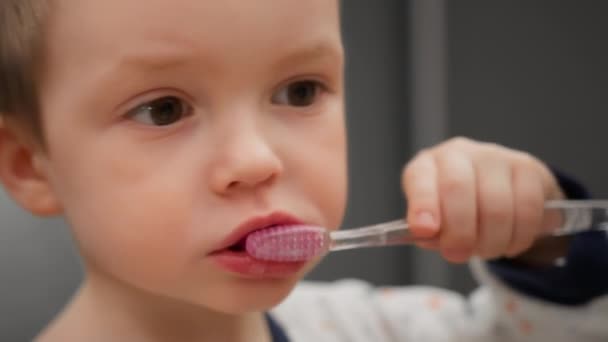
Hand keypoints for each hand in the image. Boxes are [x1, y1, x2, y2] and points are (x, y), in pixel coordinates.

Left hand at [402, 137, 563, 262]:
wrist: (496, 195)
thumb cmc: (455, 212)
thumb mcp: (434, 223)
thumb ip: (430, 233)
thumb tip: (435, 237)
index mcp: (426, 166)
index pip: (420, 178)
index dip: (422, 204)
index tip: (425, 230)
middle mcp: (458, 154)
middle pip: (458, 189)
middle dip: (459, 232)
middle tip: (458, 254)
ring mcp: (494, 157)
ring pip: (497, 205)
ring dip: (491, 241)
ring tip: (486, 251)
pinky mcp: (527, 167)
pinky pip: (528, 209)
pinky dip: (519, 237)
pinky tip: (510, 243)